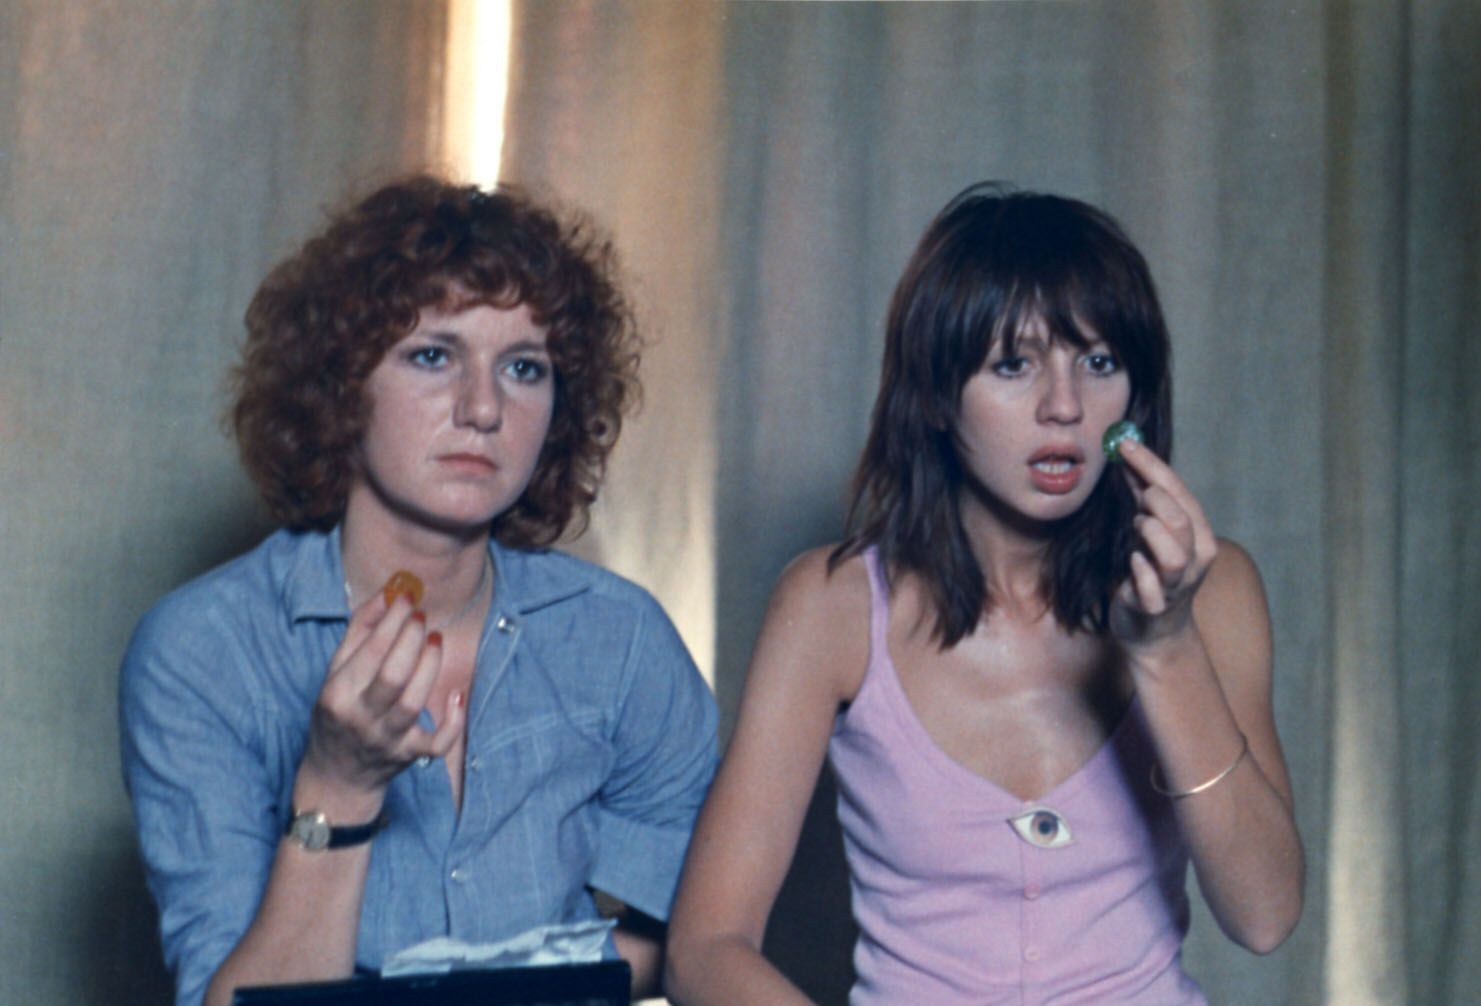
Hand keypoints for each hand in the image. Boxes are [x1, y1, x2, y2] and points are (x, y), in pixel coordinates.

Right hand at [298, 581, 465, 806]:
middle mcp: (361, 717)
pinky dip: (452, 721)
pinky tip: (455, 695)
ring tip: (435, 640)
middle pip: (392, 676)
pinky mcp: (409, 756)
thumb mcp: (337, 673)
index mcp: (338, 693)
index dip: (392, 620)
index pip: (368, 652)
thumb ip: (361, 631)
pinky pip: (437, 743)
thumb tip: (388, 594)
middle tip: (421, 617)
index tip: (407, 597)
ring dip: (430, 667)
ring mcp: (386, 739)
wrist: (338, 776)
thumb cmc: (339, 714)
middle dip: (411, 641)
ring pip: (413, 704)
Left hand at [1108, 439, 1218, 647]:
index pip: (1180, 492)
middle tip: (1137, 499)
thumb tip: (1127, 453)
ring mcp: (1176, 586)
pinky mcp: (1154, 607)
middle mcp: (1195, 560)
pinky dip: (1139, 571)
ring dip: (1149, 534)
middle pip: (1180, 520)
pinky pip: (1150, 588)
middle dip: (1154, 501)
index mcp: (1199, 535)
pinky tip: (1131, 563)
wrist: (1154, 630)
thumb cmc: (1152, 571)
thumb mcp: (1150, 529)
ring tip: (1137, 530)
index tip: (1123, 443)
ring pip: (1172, 555)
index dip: (1150, 465)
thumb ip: (1142, 496)